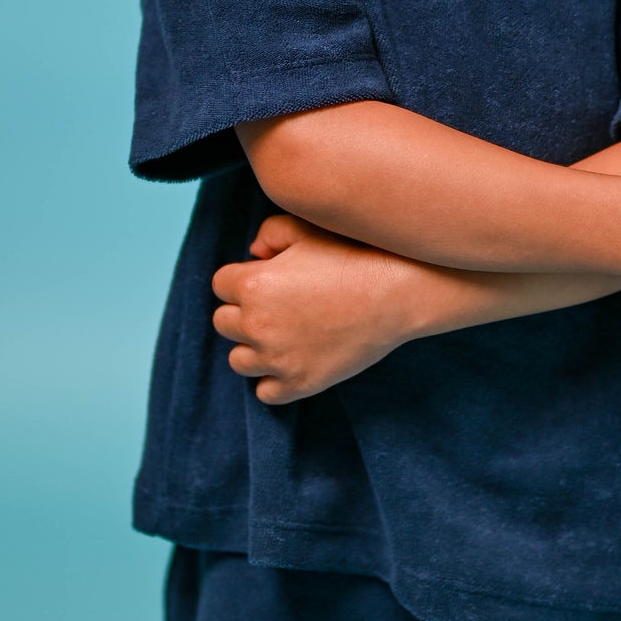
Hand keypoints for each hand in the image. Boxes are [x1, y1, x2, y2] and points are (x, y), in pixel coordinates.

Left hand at [212, 214, 405, 404]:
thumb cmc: (355, 253)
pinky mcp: (301, 384)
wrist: (399, 292)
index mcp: (253, 284)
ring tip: (284, 333)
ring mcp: (278, 359)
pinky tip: (294, 359)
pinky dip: (274, 378)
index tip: (270, 276)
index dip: (244, 277)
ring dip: (254, 347)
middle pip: (224, 322)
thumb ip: (270, 233)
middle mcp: (258, 324)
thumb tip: (253, 253)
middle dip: (245, 311)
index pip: (221, 284)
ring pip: (239, 360)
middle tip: (280, 303)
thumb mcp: (308, 228)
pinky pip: (265, 392)